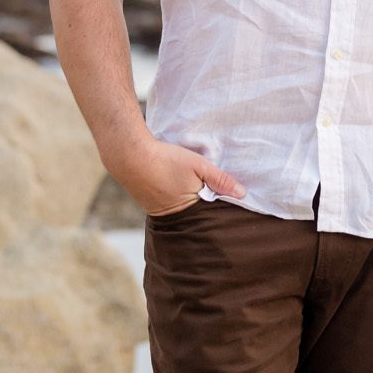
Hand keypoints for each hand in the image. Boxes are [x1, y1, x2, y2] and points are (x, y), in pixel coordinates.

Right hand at [114, 136, 245, 217]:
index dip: (220, 206)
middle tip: (212, 193)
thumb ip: (220, 179)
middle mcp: (174, 217)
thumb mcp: (198, 165)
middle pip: (197, 214)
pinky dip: (176, 197)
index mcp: (189, 210)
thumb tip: (242, 193)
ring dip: (190, 200)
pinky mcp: (150, 205)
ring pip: (183, 209)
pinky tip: (177, 186)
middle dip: (206, 206)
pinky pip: (170, 205)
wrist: (130, 155)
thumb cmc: (166, 160)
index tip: (231, 202)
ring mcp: (159, 212)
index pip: (211, 214)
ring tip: (193, 188)